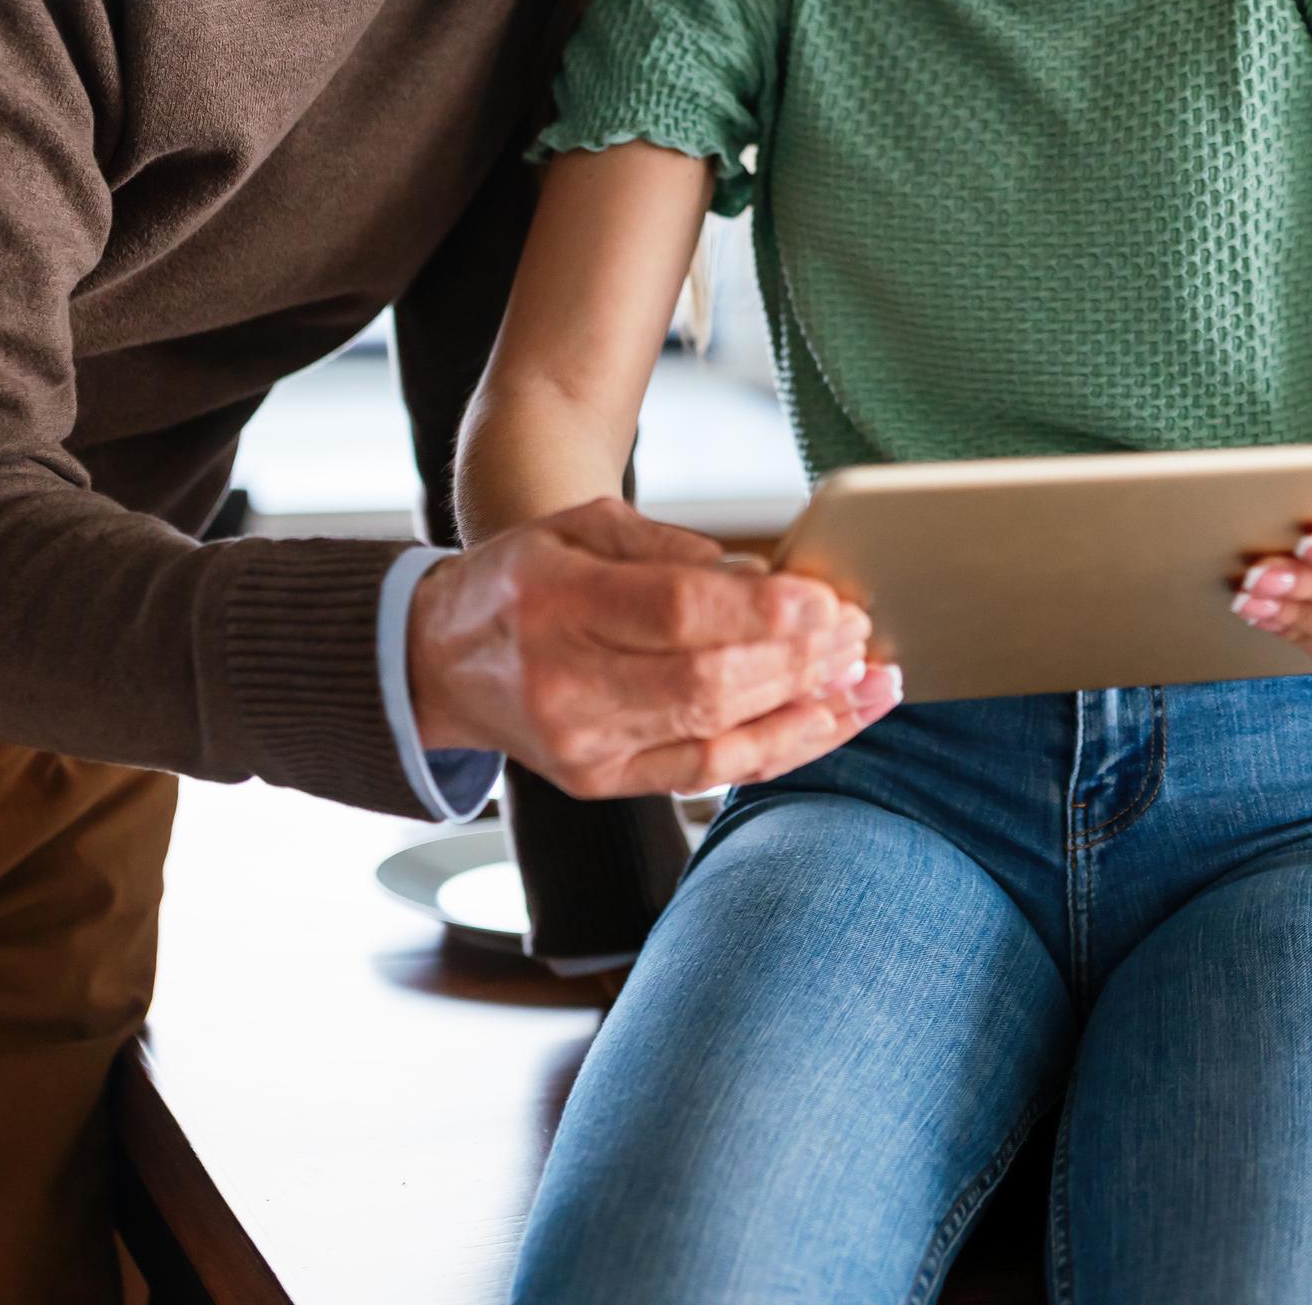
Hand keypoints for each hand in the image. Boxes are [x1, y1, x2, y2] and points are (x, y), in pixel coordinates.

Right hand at [406, 498, 899, 795]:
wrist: (441, 659)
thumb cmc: (526, 579)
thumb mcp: (584, 528)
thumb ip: (675, 551)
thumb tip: (768, 580)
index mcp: (556, 604)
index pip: (676, 615)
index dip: (763, 612)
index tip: (828, 599)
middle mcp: (566, 686)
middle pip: (706, 686)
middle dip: (798, 662)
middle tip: (857, 632)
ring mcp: (585, 747)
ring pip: (716, 742)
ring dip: (807, 713)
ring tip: (870, 681)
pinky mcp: (604, 783)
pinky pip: (708, 774)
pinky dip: (779, 749)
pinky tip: (831, 722)